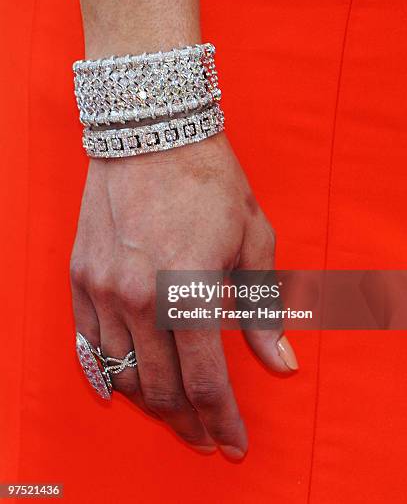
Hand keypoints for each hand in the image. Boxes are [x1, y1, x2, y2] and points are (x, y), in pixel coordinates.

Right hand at [70, 132, 297, 460]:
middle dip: (187, 421)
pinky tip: (121, 386)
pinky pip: (87, 344)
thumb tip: (280, 362)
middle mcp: (138, 297)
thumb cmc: (210, 181)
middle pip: (160, 387)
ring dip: (149, 401)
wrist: (153, 133)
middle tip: (205, 433)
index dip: (222, 420)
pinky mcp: (81, 276)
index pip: (205, 381)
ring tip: (172, 409)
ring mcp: (103, 288)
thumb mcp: (252, 239)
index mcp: (188, 288)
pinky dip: (105, 373)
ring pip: (122, 373)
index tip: (233, 443)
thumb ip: (262, 308)